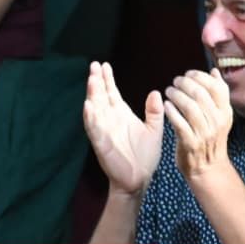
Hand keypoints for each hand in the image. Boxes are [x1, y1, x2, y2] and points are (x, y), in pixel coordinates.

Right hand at [83, 61, 163, 195]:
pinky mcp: (102, 143)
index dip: (107, 79)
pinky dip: (91, 118)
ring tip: (92, 80)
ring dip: (93, 95)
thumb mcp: (154, 130)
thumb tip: (156, 92)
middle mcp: (110, 120)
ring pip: (95, 109)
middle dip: (97, 81)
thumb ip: (154, 112)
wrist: (140, 178)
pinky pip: (95, 129)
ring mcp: (104, 131)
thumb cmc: (145, 155)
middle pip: (101, 96)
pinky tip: (88, 106)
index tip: (104, 64)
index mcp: (121, 115)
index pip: (111, 93)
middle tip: (94, 65)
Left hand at [164, 68, 233, 180]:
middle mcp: (217, 122)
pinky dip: (171, 112)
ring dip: (176, 95)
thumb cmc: (210, 138)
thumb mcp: (219, 116)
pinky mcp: (190, 143)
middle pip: (201, 94)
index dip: (201, 76)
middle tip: (176, 81)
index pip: (217, 87)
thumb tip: (214, 71)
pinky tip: (166, 106)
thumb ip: (217, 94)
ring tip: (169, 91)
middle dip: (186, 83)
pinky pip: (179, 123)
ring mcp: (204, 133)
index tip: (189, 74)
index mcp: (225, 112)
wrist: (208, 169)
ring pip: (190, 107)